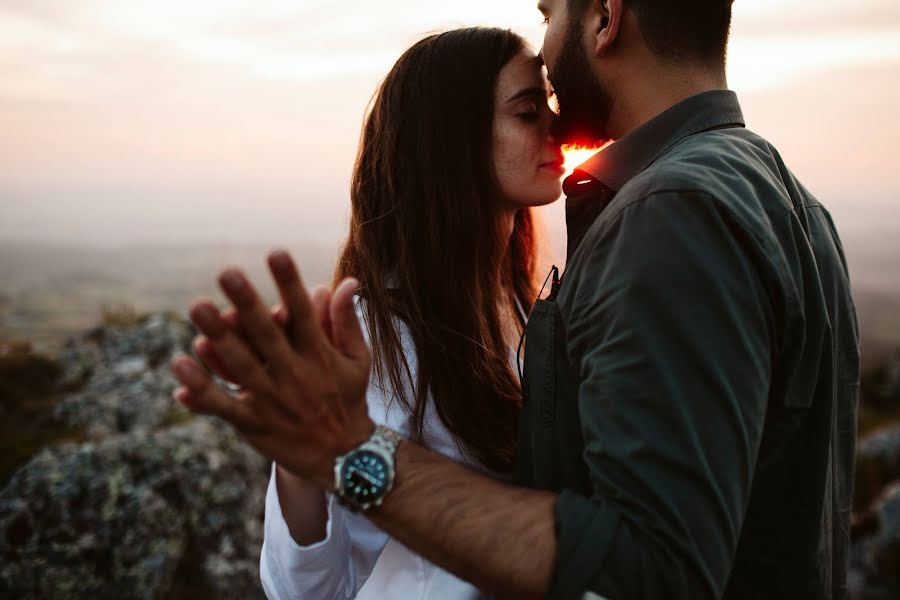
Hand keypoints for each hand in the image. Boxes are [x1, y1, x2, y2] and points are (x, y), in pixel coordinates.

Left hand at [170, 250, 374, 489]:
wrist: (342, 458)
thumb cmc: (349, 398)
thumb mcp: (359, 359)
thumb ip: (348, 320)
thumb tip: (349, 281)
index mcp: (319, 355)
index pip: (304, 312)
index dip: (289, 283)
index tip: (276, 252)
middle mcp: (294, 374)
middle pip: (267, 335)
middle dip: (247, 304)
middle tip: (227, 273)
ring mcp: (271, 399)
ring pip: (240, 366)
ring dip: (218, 337)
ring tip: (198, 307)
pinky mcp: (252, 423)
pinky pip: (223, 404)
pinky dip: (200, 389)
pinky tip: (181, 364)